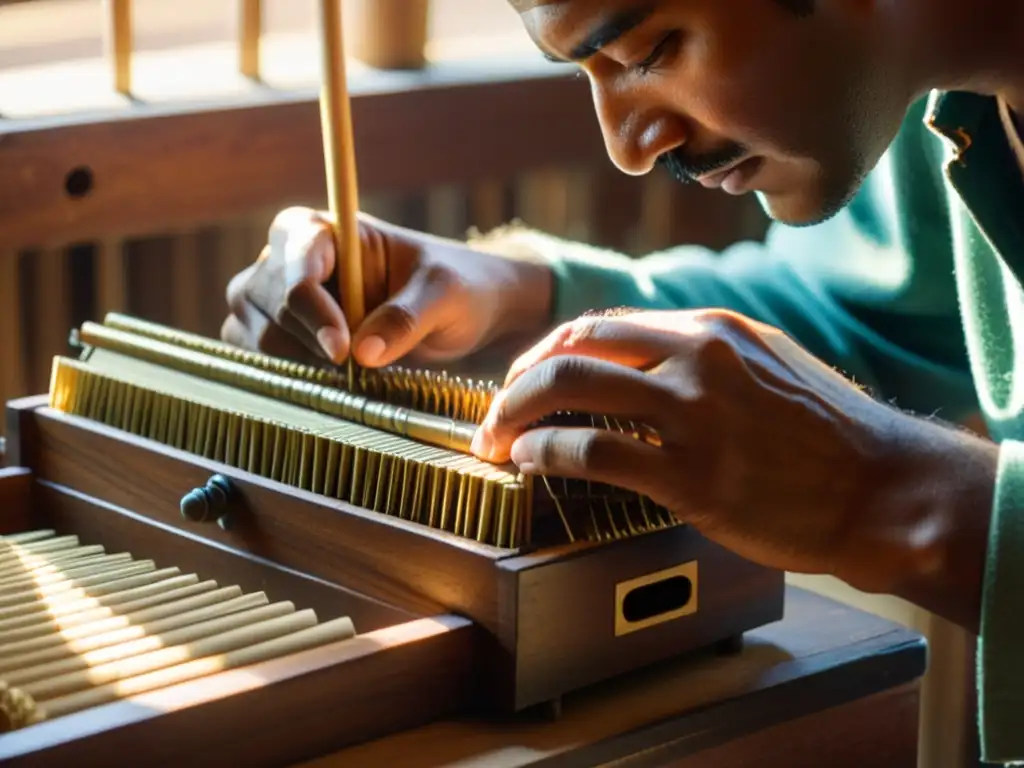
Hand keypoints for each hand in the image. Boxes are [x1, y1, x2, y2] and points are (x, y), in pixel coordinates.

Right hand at [222, 207, 552, 367]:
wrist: (462, 314)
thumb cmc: (455, 288)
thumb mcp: (445, 295)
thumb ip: (406, 317)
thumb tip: (362, 354)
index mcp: (325, 229)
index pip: (296, 260)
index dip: (312, 307)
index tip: (343, 350)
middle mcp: (289, 258)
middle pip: (264, 298)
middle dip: (305, 339)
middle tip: (354, 367)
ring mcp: (276, 297)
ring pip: (252, 330)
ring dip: (296, 361)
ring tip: (350, 373)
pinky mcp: (277, 335)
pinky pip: (253, 358)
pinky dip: (285, 376)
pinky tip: (329, 382)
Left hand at [470, 309, 998, 630]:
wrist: (884, 488)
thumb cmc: (827, 435)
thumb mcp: (766, 366)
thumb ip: (703, 358)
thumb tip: (642, 364)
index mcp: (710, 329)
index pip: (603, 325)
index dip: (550, 351)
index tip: (527, 378)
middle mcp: (694, 356)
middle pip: (572, 346)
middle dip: (516, 380)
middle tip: (495, 412)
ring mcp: (691, 412)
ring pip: (568, 387)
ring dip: (514, 414)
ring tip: (495, 441)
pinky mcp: (691, 473)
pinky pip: (591, 451)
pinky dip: (545, 454)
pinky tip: (531, 465)